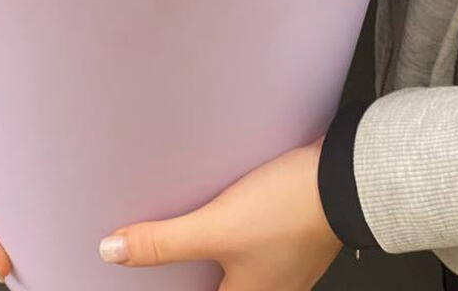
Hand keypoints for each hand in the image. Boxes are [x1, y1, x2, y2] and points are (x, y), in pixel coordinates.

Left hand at [98, 143, 340, 290]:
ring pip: (237, 267)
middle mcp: (270, 288)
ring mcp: (285, 262)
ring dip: (213, 255)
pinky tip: (227, 208)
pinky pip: (253, 241)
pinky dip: (234, 232)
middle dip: (193, 274)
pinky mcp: (293, 231)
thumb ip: (164, 242)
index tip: (154, 283)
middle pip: (219, 287)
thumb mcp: (216, 227)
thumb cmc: (290, 210)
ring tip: (190, 236)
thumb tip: (114, 251)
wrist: (344, 177)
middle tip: (168, 263)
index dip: (175, 289)